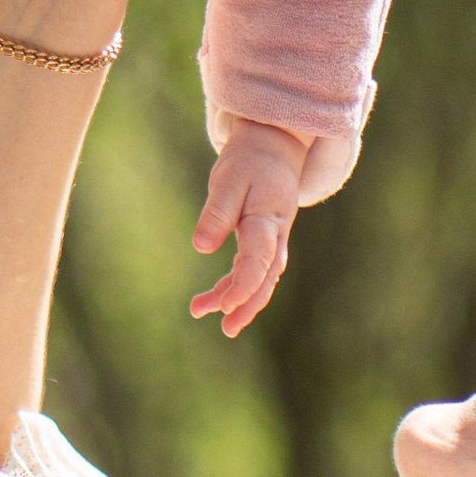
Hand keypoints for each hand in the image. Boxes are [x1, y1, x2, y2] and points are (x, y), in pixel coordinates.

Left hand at [190, 119, 310, 336]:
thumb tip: (201, 246)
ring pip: (259, 278)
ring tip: (200, 311)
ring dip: (236, 300)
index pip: (260, 260)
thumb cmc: (250, 162)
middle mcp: (275, 235)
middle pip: (266, 278)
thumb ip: (217, 213)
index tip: (224, 304)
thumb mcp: (230, 180)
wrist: (272, 148)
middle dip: (247, 306)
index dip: (243, 285)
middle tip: (226, 328)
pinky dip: (233, 286)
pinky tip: (212, 299)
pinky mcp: (262, 242)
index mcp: (269, 219)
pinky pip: (251, 271)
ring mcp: (272, 241)